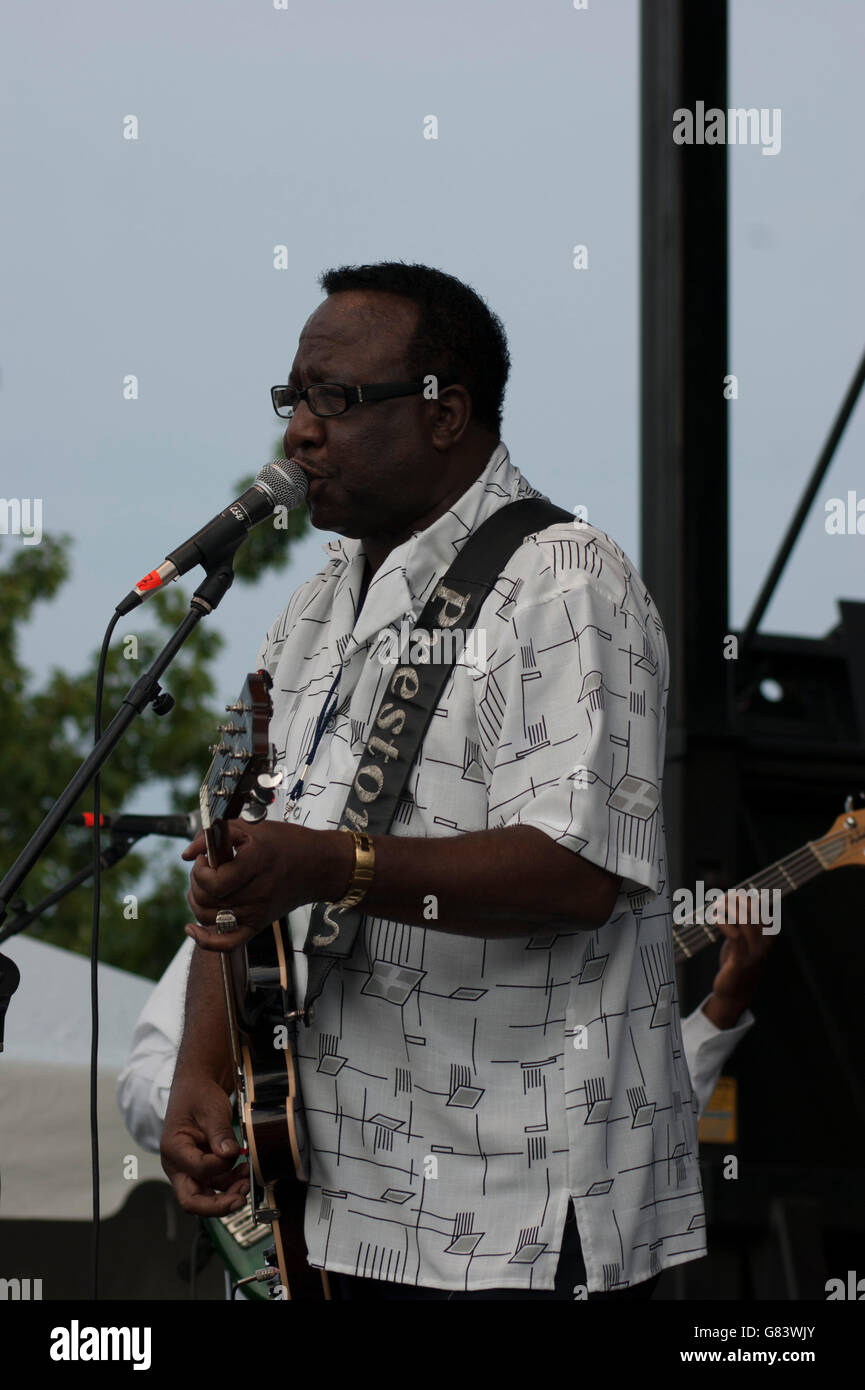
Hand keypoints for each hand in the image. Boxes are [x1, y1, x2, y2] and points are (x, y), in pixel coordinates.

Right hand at [160, 1073, 249, 1216]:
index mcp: (173, 1149)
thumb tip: (230, 1155)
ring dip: (228, 1195)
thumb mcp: (210, 1109)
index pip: (196, 1170)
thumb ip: (220, 1132)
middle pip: (192, 1200)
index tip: (235, 1153)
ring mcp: (191, 1169)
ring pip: (206, 1197)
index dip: (219, 1166)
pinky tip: (244, 1173)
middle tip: (240, 1199)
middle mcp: (179, 1165)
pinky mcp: (204, 1169)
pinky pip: (217, 1185)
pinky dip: (231, 1184)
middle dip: (217, 1205)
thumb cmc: (198, 1095)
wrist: (198, 1086)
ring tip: (248, 1182)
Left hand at [182, 819, 351, 951]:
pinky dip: (205, 941)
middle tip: (206, 868)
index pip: (213, 882)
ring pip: (209, 918)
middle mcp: (256, 893)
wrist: (319, 865)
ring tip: (205, 887)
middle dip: (197, 882)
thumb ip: (213, 836)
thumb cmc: (288, 843)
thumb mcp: (251, 827)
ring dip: (197, 902)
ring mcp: (257, 913)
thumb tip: (188, 854)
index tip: (205, 857)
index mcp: (255, 865)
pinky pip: (227, 943)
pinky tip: (192, 929)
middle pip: (207, 899)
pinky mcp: (258, 924)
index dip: (200, 870)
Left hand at [703, 890, 773, 1026]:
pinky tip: (715, 919)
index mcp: (767, 938)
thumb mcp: (743, 942)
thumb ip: (741, 925)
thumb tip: (733, 901)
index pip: (764, 910)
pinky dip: (724, 923)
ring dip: (729, 909)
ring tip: (716, 905)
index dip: (749, 897)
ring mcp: (754, 953)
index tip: (734, 892)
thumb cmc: (737, 964)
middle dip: (737, 900)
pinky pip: (734, 936)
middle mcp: (763, 944)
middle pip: (754, 912)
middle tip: (722, 897)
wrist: (735, 993)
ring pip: (745, 921)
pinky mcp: (740, 961)